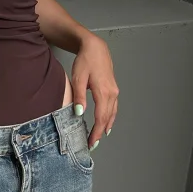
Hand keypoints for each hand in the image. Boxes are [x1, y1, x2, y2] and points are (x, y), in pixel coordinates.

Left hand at [71, 34, 118, 150]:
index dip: (96, 132)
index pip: (101, 118)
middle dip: (100, 133)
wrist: (94, 47)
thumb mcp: (78, 78)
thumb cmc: (85, 60)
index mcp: (104, 92)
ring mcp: (114, 91)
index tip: (91, 143)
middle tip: (92, 145)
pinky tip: (106, 122)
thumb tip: (79, 113)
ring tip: (99, 137)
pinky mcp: (113, 88)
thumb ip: (79, 97)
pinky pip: (114, 107)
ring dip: (106, 126)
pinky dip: (110, 117)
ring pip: (112, 113)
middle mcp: (112, 93)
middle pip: (107, 118)